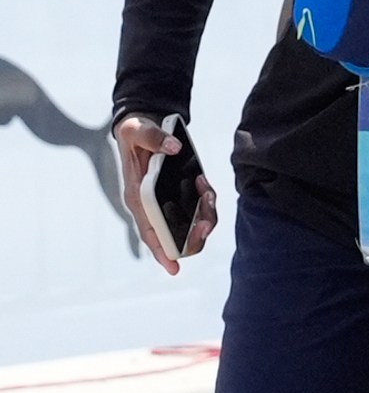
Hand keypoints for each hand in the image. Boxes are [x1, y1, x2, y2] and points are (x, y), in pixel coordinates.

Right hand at [113, 115, 219, 273]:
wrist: (145, 124)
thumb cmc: (136, 132)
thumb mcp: (137, 129)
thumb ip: (153, 138)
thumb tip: (173, 148)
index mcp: (137, 196)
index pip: (149, 231)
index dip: (161, 251)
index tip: (174, 268)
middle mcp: (152, 204)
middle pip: (175, 234)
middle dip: (194, 235)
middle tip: (205, 224)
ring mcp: (168, 200)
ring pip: (192, 222)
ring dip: (205, 215)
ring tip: (207, 193)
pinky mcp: (181, 192)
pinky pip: (199, 206)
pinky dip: (206, 200)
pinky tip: (203, 184)